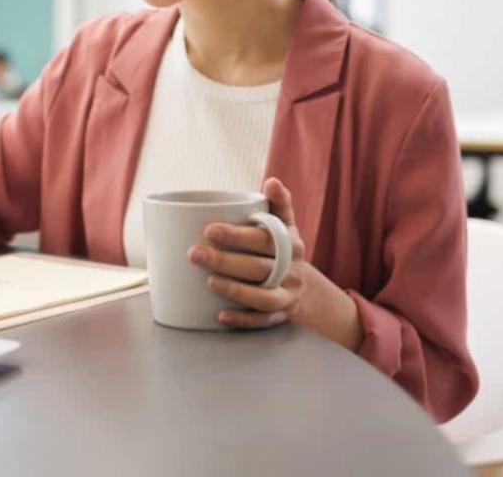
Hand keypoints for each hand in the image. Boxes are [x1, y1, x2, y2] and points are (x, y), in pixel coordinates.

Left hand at [187, 177, 308, 328]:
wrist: (308, 289)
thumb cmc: (284, 250)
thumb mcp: (286, 227)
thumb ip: (278, 204)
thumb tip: (272, 180)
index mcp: (291, 245)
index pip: (264, 239)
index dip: (238, 235)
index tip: (209, 229)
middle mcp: (291, 271)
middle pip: (259, 268)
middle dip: (225, 261)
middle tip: (194, 253)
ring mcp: (287, 296)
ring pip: (263, 297)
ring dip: (235, 290)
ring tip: (209, 282)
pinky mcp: (279, 317)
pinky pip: (262, 322)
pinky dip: (242, 320)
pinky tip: (220, 316)